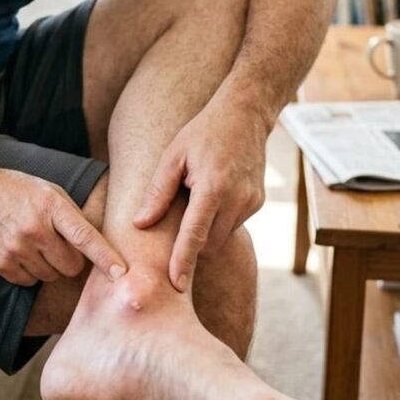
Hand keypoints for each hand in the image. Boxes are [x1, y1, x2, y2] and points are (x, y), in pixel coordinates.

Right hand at [0, 164, 126, 286]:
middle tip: (57, 245)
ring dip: (49, 266)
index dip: (105, 257)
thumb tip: (96, 248)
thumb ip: (71, 217)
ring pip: (51, 276)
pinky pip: (29, 282)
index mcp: (50, 206)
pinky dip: (29, 272)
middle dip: (70, 260)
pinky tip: (19, 252)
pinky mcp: (0, 264)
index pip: (84, 236)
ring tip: (33, 244)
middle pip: (71, 266)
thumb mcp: (48, 191)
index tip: (121, 273)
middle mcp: (34, 228)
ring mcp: (15, 248)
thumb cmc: (15, 190)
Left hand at [133, 103, 266, 290]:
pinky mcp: (258, 202)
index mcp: (213, 186)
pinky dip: (218, 221)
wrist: (244, 115)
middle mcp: (237, 198)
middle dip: (191, 246)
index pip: (195, 234)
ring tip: (194, 201)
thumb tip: (140, 224)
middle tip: (171, 232)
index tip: (175, 285)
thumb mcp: (173, 157)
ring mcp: (252, 202)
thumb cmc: (202, 133)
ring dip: (205, 232)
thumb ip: (157, 193)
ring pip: (222, 237)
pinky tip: (211, 198)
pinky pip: (233, 224)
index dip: (183, 261)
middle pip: (210, 242)